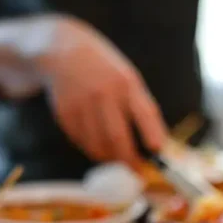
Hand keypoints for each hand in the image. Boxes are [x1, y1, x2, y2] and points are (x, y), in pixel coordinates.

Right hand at [41, 18, 166, 163]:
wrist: (63, 51)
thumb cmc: (106, 72)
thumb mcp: (128, 79)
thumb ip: (141, 108)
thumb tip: (157, 147)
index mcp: (126, 82)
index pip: (144, 112)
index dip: (152, 133)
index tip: (158, 152)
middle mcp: (103, 92)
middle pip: (117, 137)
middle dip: (129, 160)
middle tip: (137, 171)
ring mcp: (81, 103)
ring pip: (98, 146)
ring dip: (110, 158)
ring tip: (117, 157)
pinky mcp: (64, 114)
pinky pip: (82, 143)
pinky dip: (92, 148)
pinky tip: (96, 140)